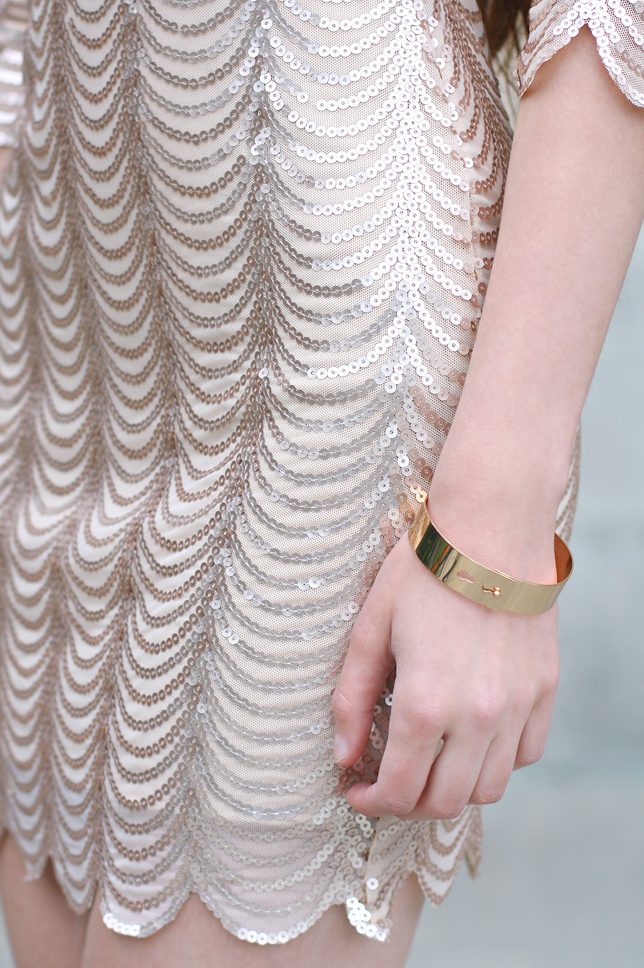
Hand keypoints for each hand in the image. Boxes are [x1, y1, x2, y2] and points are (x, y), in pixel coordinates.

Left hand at [332, 530, 559, 819]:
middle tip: (389, 780)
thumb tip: (344, 755)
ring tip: (430, 761)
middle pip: (446, 801)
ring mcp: (519, 705)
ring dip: (454, 787)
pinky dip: (498, 760)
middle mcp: (478, 716)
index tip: (357, 791)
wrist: (491, 526)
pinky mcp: (545, 688)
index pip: (400, 790)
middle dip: (409, 802)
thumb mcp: (371, 628)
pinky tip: (473, 736)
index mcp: (426, 703)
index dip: (372, 802)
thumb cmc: (424, 570)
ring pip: (490, 787)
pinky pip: (527, 753)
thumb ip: (353, 697)